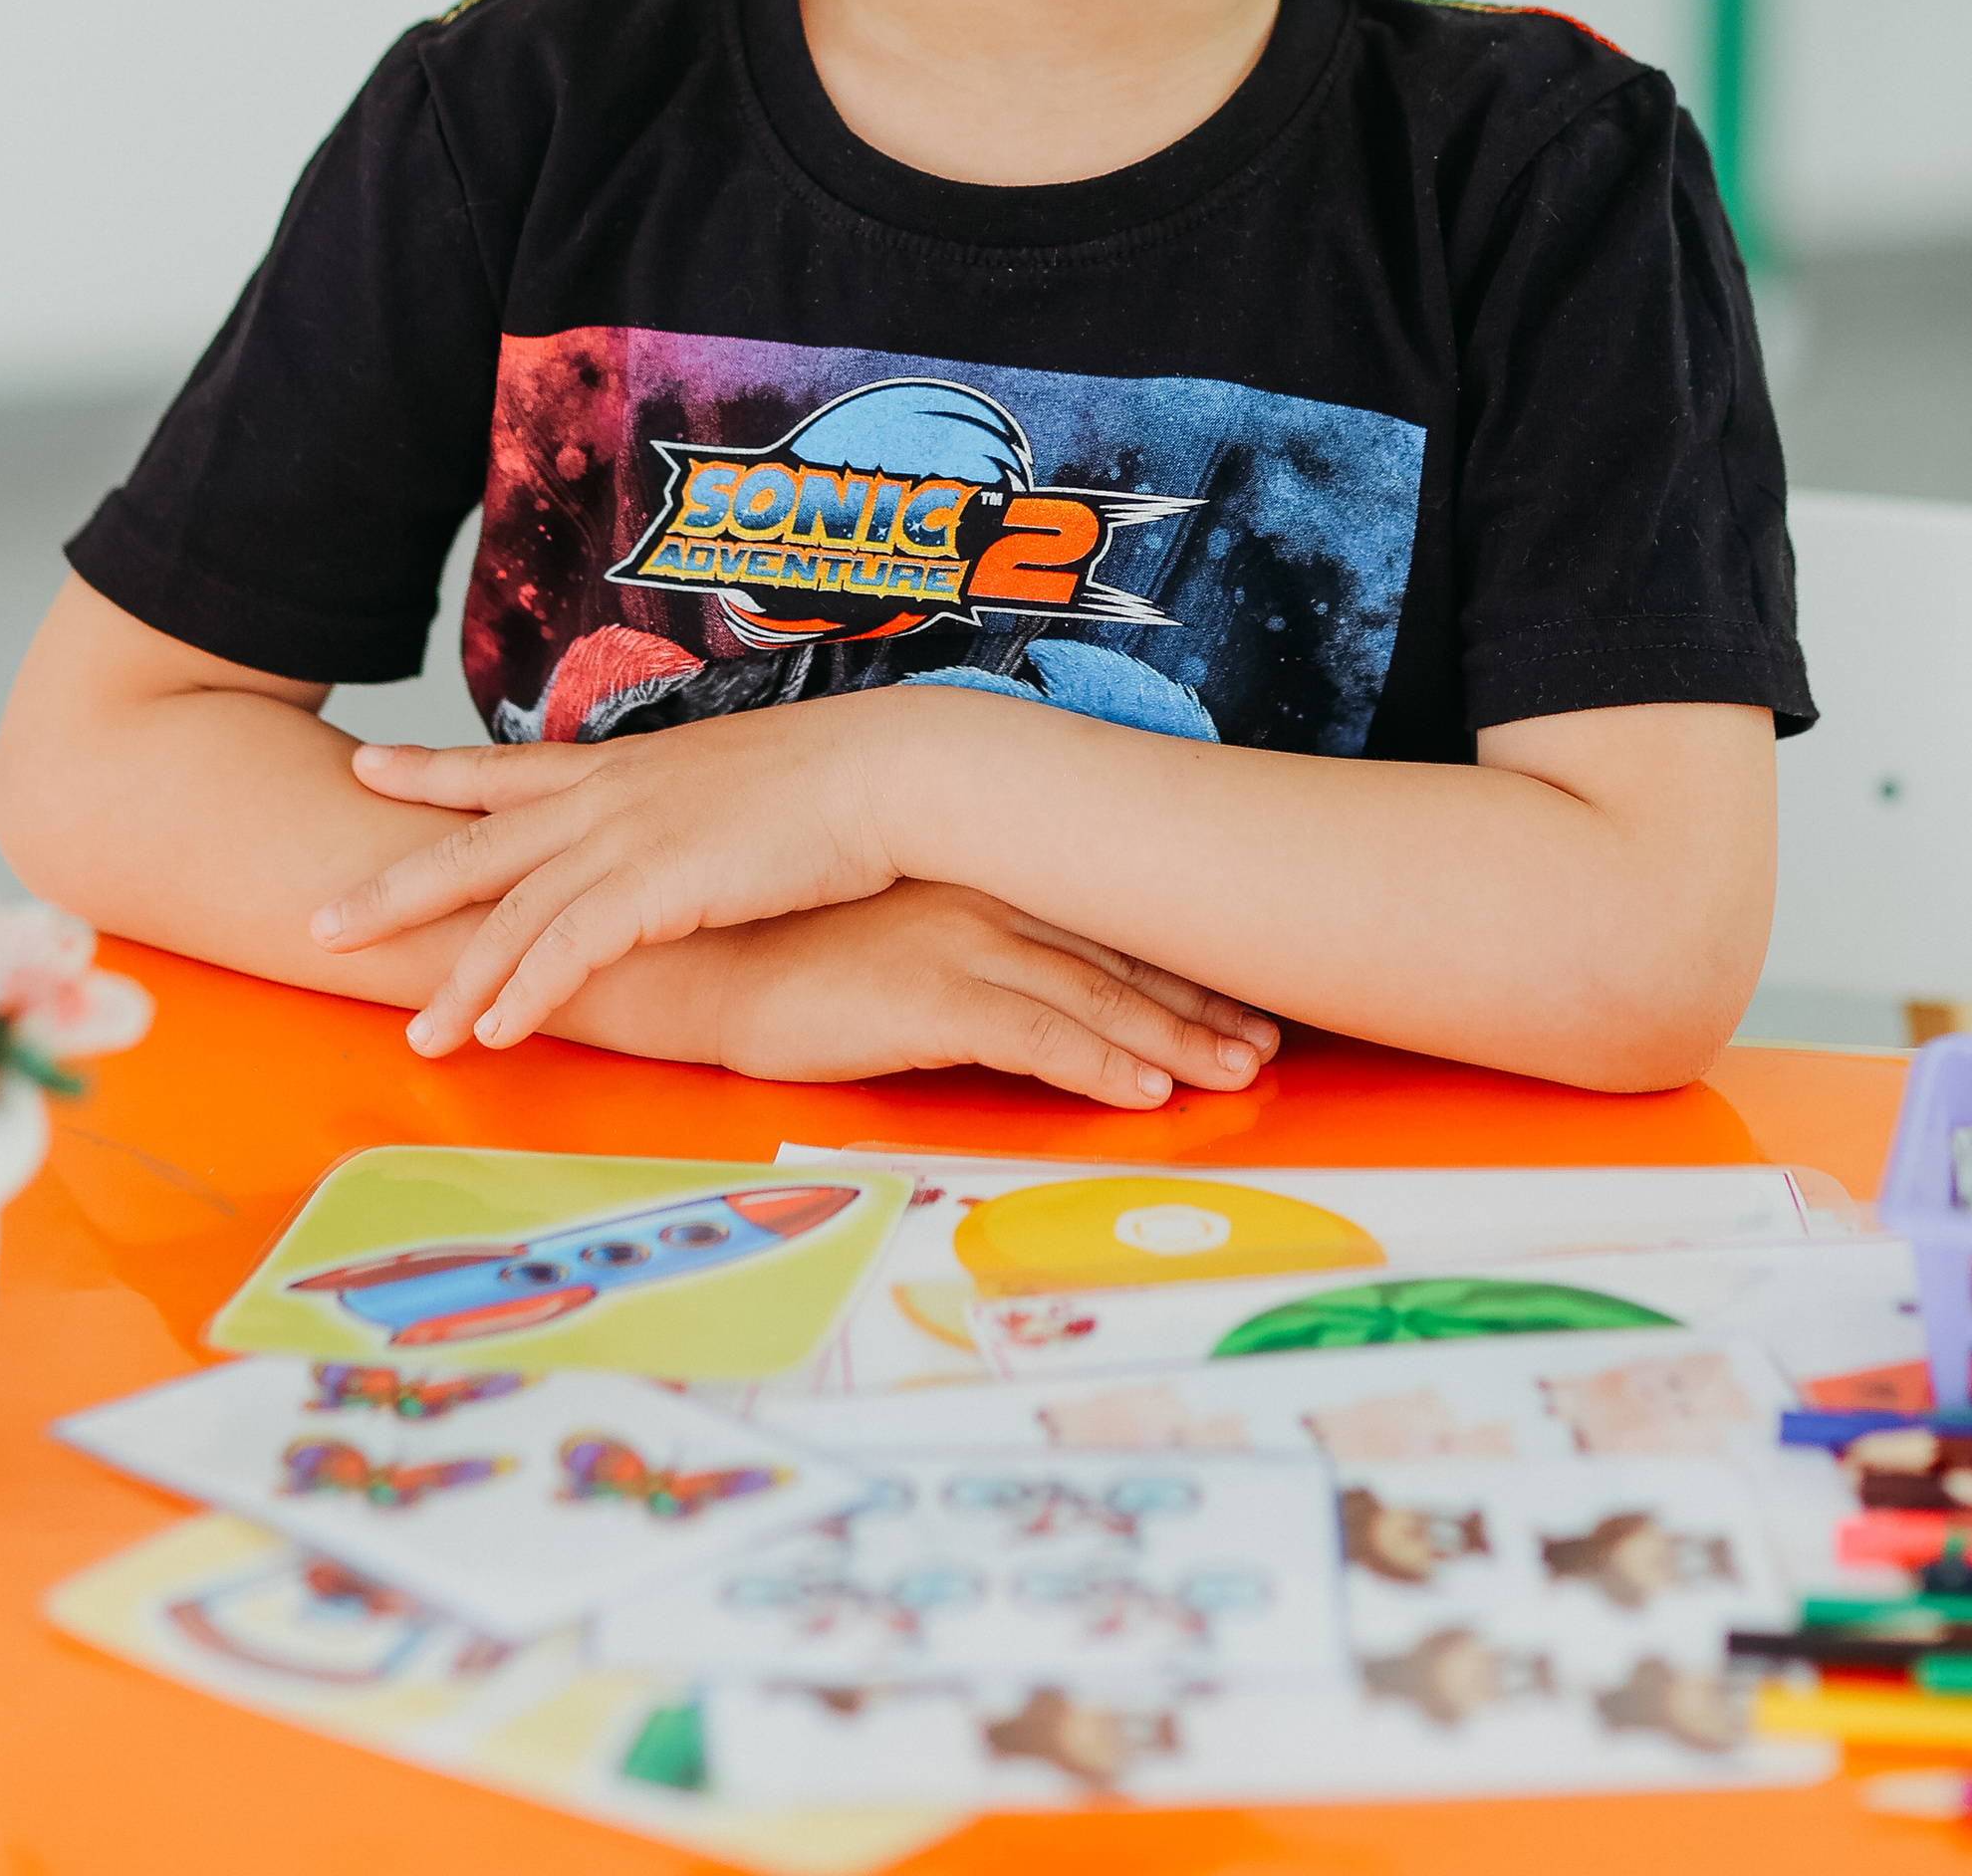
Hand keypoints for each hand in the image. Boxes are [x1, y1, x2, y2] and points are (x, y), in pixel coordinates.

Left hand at [311, 691, 929, 1054]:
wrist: (891, 769)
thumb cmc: (840, 779)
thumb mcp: (740, 784)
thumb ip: (691, 813)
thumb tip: (685, 843)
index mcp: (629, 767)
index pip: (508, 768)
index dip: (432, 771)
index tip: (368, 764)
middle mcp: (612, 795)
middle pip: (475, 843)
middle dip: (395, 885)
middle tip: (322, 919)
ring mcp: (631, 836)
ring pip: (513, 913)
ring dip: (459, 981)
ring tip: (417, 1039)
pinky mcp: (660, 883)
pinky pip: (570, 948)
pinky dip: (527, 992)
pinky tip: (497, 1033)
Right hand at [702, 886, 1279, 1107]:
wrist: (704, 960)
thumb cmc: (794, 956)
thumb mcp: (900, 940)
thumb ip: (968, 951)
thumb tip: (1031, 990)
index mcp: (981, 878)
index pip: (1104, 921)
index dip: (1178, 962)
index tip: (1239, 994)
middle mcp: (984, 900)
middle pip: (1119, 957)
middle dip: (1201, 1003)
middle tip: (1268, 1043)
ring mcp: (960, 945)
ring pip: (1096, 998)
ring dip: (1176, 1039)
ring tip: (1238, 1074)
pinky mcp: (929, 997)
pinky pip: (1035, 1037)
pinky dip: (1099, 1066)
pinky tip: (1145, 1093)